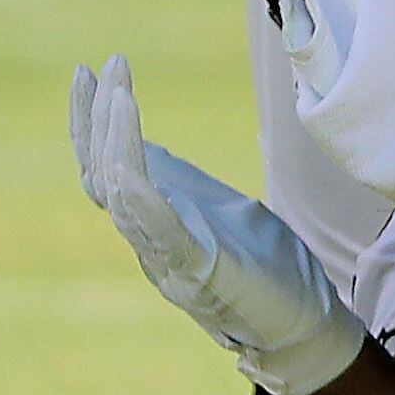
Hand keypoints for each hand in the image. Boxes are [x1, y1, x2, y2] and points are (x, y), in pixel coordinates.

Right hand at [71, 55, 364, 394]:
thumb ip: (180, 189)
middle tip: (104, 66)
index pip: (105, 169)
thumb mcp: (220, 210)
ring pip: (121, 196)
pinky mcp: (198, 273)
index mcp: (157, 224)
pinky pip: (156, 230)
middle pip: (102, 175)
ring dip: (116, 140)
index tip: (89, 71)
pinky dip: (138, 191)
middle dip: (97, 118)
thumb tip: (151, 153)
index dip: (90, 123)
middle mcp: (151, 243)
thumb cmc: (268, 269)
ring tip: (121, 92)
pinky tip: (128, 162)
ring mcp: (169, 260)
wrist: (305, 328)